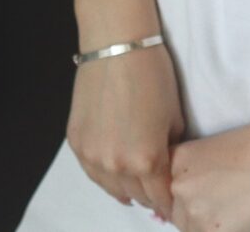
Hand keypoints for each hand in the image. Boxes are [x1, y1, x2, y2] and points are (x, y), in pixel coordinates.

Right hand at [68, 45, 183, 218]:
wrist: (117, 44)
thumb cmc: (152, 74)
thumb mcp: (174, 117)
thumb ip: (171, 150)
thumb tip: (169, 167)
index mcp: (146, 160)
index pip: (160, 198)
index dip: (168, 202)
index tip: (172, 204)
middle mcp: (116, 165)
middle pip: (136, 196)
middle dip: (148, 196)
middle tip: (155, 192)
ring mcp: (92, 155)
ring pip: (110, 188)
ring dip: (124, 188)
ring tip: (134, 185)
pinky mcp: (75, 142)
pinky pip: (91, 171)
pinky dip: (103, 173)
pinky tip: (112, 169)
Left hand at [169, 119, 249, 231]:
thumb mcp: (214, 152)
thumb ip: (196, 175)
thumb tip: (194, 202)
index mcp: (177, 160)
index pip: (169, 191)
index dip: (188, 198)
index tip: (206, 197)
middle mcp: (178, 185)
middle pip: (177, 213)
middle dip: (197, 214)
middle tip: (226, 204)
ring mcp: (192, 209)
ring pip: (192, 230)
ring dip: (210, 226)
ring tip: (237, 209)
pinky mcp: (211, 231)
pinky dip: (228, 231)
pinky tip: (243, 217)